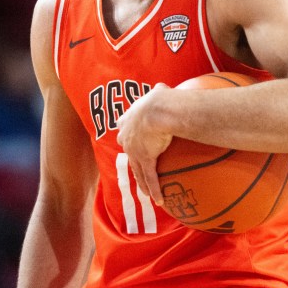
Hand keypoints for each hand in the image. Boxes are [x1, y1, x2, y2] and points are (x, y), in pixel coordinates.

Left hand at [117, 83, 172, 204]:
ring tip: (146, 194)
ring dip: (142, 184)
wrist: (158, 110)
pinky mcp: (145, 160)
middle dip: (132, 161)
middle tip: (136, 167)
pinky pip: (150, 178)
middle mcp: (127, 137)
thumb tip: (164, 88)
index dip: (126, 134)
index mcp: (128, 120)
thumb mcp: (156, 92)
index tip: (126, 139)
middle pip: (128, 152)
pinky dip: (154, 189)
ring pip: (138, 171)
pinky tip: (158, 200)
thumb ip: (158, 91)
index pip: (124, 129)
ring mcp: (135, 151)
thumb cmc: (159, 99)